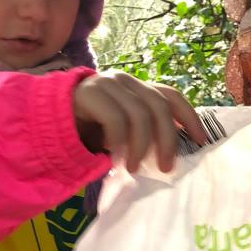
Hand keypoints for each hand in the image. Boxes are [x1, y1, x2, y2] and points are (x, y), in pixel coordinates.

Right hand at [73, 71, 207, 173]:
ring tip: (136, 168)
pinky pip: (115, 119)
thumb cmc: (90, 130)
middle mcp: (127, 81)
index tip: (201, 142)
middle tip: (165, 168)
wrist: (48, 119)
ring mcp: (108, 84)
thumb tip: (170, 160)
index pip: (171, 95)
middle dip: (167, 140)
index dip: (190, 117)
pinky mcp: (91, 92)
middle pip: (159, 106)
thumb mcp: (122, 134)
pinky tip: (117, 158)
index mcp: (138, 89)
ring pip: (139, 114)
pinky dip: (120, 142)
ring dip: (141, 146)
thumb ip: (143, 136)